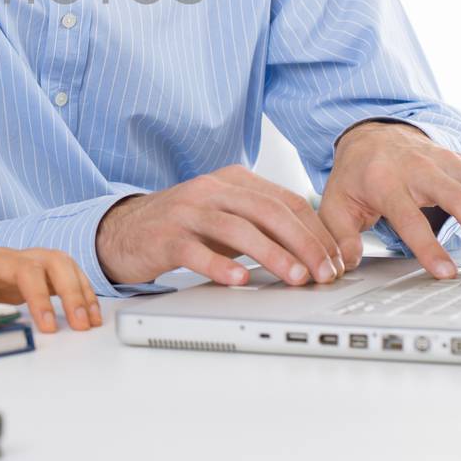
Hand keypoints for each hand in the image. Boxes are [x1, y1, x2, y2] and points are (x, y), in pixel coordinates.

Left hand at [0, 244, 101, 333]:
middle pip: (51, 260)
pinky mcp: (18, 282)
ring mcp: (14, 268)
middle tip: (81, 322)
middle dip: (72, 288)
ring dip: (78, 289)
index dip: (40, 296)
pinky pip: (53, 279)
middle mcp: (5, 259)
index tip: (47, 325)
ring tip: (90, 320)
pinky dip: (73, 292)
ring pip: (58, 265)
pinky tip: (83, 312)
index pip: (23, 269)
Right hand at [95, 167, 345, 287]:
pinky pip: (196, 250)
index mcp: (233, 180)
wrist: (123, 230)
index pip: (286, 200)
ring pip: (237, 229)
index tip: (336, 259)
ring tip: (295, 278)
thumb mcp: (227, 215)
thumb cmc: (184, 225)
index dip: (316, 231)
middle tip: (324, 271)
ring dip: (272, 255)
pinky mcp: (164, 237)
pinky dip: (220, 266)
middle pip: (268, 211)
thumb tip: (317, 246)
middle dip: (303, 243)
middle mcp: (211, 190)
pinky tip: (239, 281)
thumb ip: (264, 222)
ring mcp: (186, 212)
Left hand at [319, 121, 460, 279]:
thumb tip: (346, 264)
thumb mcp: (335, 201)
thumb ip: (339, 235)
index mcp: (387, 179)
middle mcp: (424, 167)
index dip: (428, 245)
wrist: (372, 133)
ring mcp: (451, 163)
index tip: (446, 274)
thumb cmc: (357, 174)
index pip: (410, 215)